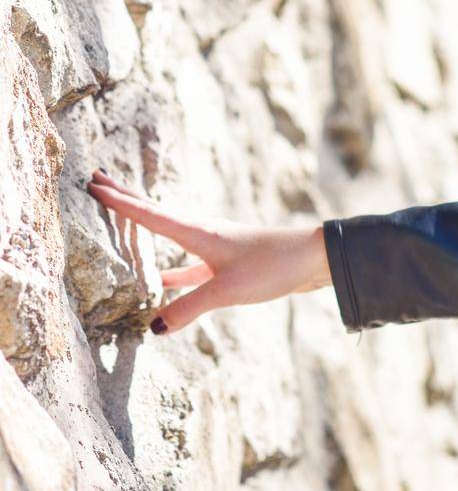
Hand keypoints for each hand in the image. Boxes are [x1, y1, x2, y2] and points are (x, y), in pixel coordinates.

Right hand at [85, 169, 332, 334]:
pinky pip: (187, 263)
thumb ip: (189, 308)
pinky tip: (161, 281)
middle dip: (127, 197)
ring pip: (170, 235)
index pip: (149, 214)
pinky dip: (170, 268)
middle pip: (156, 213)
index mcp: (198, 233)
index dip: (119, 202)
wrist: (314, 258)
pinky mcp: (227, 263)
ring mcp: (216, 247)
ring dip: (146, 226)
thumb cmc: (273, 266)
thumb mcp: (228, 290)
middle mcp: (204, 233)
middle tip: (98, 178)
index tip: (93, 183)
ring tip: (124, 216)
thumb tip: (153, 328)